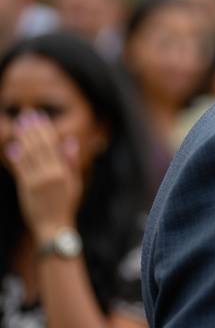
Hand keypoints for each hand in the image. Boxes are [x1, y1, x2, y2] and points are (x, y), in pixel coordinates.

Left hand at [4, 110, 80, 241]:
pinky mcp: (26, 188)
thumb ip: (71, 162)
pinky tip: (13, 147)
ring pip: (29, 155)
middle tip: (27, 115)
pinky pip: (21, 169)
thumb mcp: (75, 183)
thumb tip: (69, 142)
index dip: (45, 129)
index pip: (53, 144)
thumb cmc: (66, 205)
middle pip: (40, 146)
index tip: (40, 117)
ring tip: (20, 126)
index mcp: (64, 171)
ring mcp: (37, 181)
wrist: (54, 225)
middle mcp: (51, 174)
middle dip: (33, 129)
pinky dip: (16, 157)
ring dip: (23, 138)